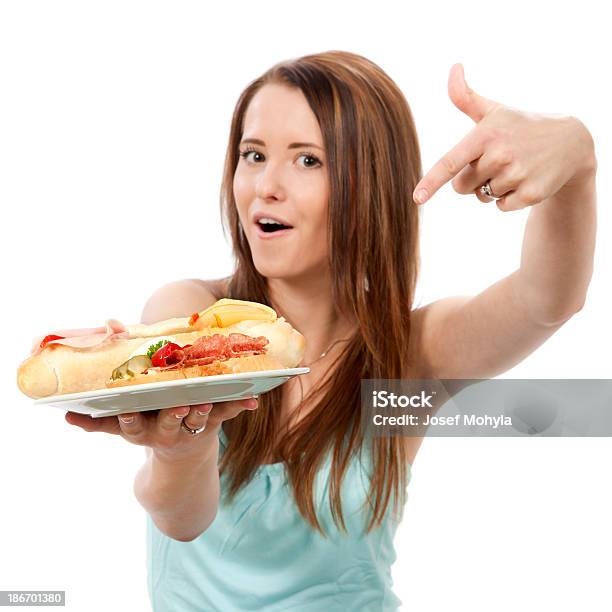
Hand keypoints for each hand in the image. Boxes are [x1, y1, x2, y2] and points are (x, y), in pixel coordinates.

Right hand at [65, 398, 257, 460]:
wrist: (182, 458)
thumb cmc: (146, 426)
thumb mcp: (123, 421)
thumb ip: (102, 406)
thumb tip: (82, 378)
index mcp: (141, 429)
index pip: (130, 425)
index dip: (129, 418)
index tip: (128, 410)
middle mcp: (165, 431)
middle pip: (167, 424)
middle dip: (171, 415)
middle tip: (178, 405)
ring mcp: (191, 427)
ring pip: (197, 419)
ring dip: (203, 411)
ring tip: (208, 402)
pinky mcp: (212, 421)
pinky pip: (227, 411)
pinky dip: (239, 405)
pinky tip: (252, 399)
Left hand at [413, 64, 595, 210]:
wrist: (571, 142)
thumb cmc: (521, 126)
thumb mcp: (494, 111)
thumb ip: (466, 97)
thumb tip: (454, 67)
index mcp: (486, 135)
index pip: (451, 162)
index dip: (432, 182)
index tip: (417, 198)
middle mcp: (501, 154)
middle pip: (462, 187)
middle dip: (472, 180)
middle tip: (495, 162)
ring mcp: (518, 175)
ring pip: (482, 197)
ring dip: (491, 189)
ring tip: (513, 169)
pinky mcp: (532, 194)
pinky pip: (501, 207)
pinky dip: (508, 200)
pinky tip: (524, 181)